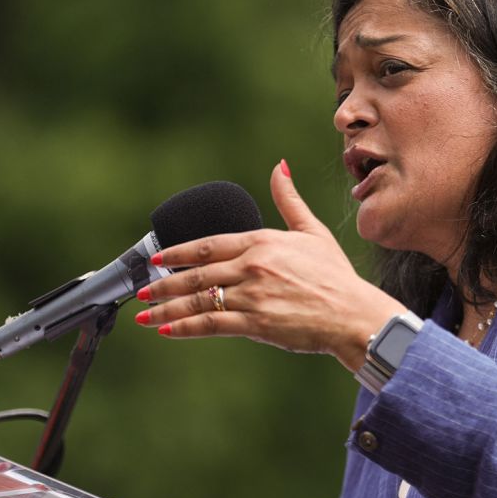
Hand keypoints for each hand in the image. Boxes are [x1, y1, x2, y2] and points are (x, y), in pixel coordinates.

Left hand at [135, 161, 407, 371]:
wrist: (354, 314)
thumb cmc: (336, 277)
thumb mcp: (313, 231)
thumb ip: (289, 200)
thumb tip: (279, 166)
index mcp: (263, 242)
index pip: (209, 245)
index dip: (178, 252)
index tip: (158, 258)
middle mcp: (253, 266)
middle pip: (197, 274)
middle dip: (164, 283)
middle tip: (142, 290)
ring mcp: (253, 295)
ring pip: (199, 300)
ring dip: (166, 308)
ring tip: (145, 314)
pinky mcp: (256, 323)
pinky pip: (212, 324)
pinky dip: (185, 327)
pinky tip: (167, 330)